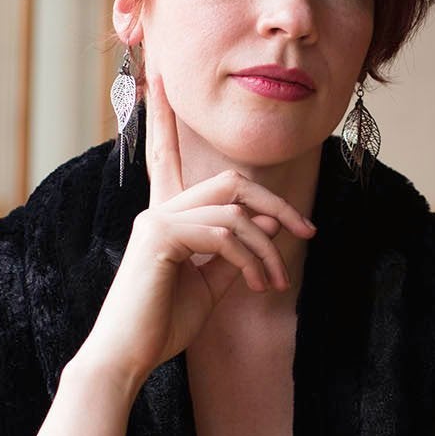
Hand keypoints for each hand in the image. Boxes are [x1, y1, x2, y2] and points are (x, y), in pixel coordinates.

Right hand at [74, 74, 315, 387]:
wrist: (129, 359)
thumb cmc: (163, 326)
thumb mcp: (211, 285)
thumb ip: (235, 251)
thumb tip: (267, 223)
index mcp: (166, 216)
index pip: (166, 156)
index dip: (164, 117)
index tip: (156, 76)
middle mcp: (158, 210)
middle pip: (230, 181)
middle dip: (274, 203)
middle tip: (306, 232)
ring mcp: (155, 220)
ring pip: (234, 210)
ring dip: (266, 247)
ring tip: (273, 283)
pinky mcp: (160, 237)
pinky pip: (223, 233)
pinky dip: (249, 256)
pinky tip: (255, 283)